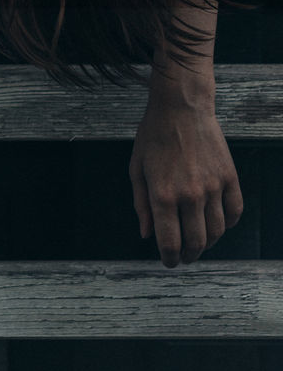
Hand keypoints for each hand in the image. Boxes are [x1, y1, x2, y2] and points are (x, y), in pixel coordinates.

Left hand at [129, 75, 241, 266]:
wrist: (181, 108)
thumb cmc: (153, 137)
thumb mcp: (136, 169)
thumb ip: (141, 204)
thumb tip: (146, 234)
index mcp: (162, 194)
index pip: (169, 241)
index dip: (169, 258)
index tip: (168, 262)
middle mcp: (190, 195)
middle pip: (196, 242)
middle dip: (188, 255)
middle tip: (184, 258)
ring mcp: (213, 187)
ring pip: (217, 231)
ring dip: (207, 243)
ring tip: (198, 244)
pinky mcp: (230, 178)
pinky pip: (235, 211)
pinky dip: (228, 224)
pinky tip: (217, 225)